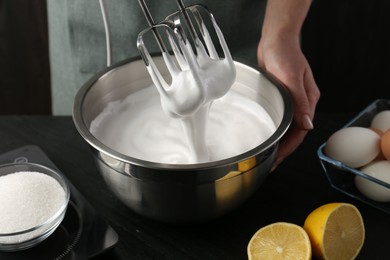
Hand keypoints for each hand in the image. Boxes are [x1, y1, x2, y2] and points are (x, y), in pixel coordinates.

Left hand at [258, 35, 319, 169]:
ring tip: (267, 155)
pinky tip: (266, 135)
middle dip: (283, 149)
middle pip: (294, 132)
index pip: (300, 131)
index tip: (277, 158)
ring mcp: (290, 101)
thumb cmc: (285, 55)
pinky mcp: (280, 97)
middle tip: (269, 163)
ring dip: (278, 142)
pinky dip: (274, 129)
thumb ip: (300, 102)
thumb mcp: (292, 78)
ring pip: (286, 127)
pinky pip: (279, 118)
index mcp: (308, 101)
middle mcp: (301, 103)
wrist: (275, 40)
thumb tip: (307, 125)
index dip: (289, 147)